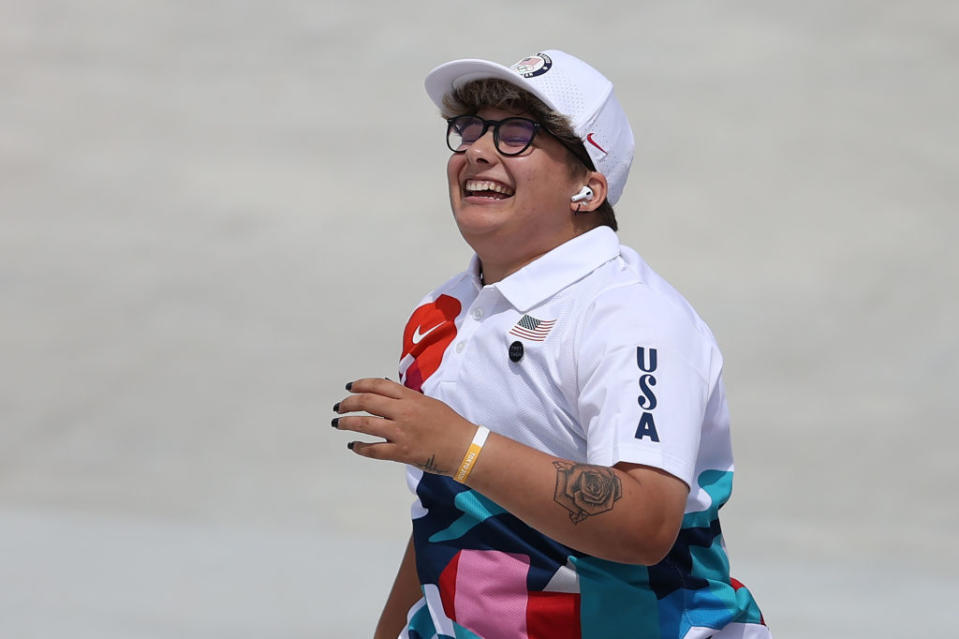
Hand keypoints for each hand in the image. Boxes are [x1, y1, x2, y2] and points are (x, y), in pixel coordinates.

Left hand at [333, 378, 477, 476]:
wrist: (464, 447)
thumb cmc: (450, 424)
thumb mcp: (429, 402)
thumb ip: (407, 398)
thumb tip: (387, 392)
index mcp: (411, 398)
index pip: (379, 385)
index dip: (360, 384)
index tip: (350, 387)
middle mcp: (403, 412)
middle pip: (367, 402)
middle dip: (349, 403)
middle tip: (340, 407)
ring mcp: (401, 433)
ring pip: (366, 424)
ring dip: (348, 423)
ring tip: (338, 424)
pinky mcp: (402, 452)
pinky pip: (374, 450)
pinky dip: (360, 447)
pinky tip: (353, 445)